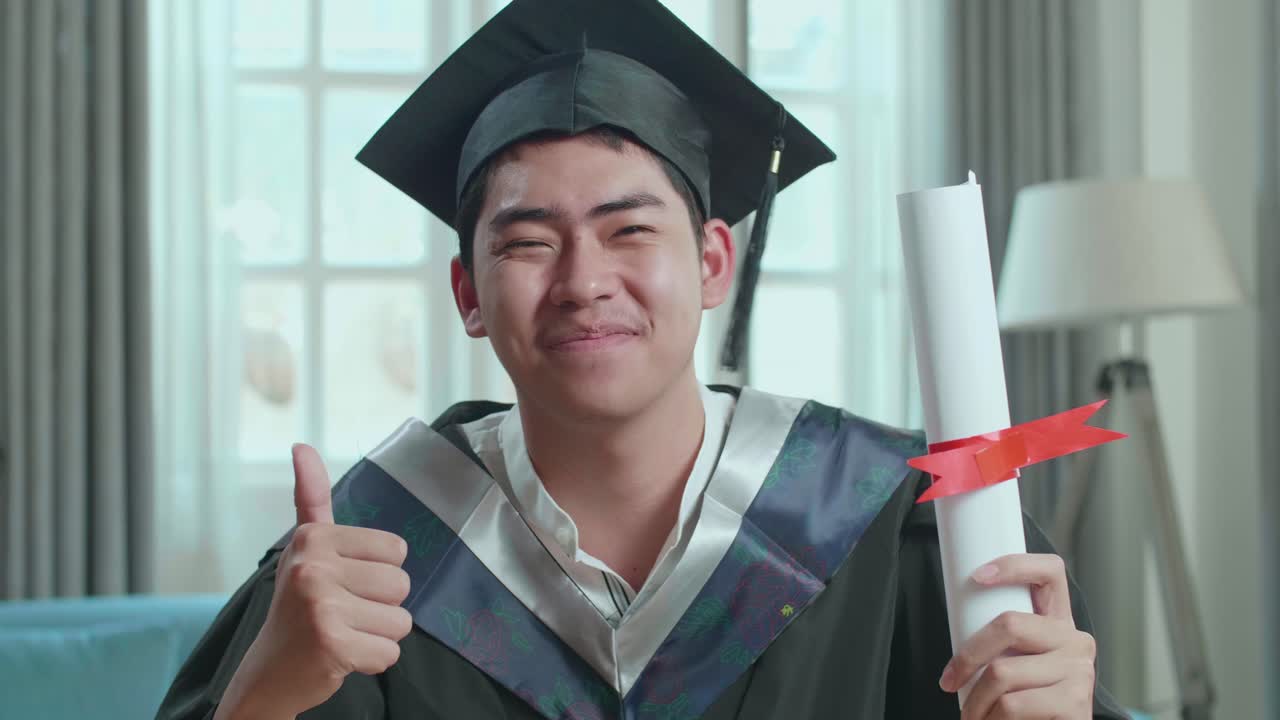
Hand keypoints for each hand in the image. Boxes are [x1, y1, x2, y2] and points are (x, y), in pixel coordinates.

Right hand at [216, 444, 412, 718]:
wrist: (267, 673)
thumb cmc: (297, 606)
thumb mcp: (304, 548)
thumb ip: (312, 498)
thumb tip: (301, 445)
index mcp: (313, 538)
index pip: (397, 550)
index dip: (378, 573)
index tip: (342, 584)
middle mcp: (313, 566)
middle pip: (401, 584)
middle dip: (380, 607)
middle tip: (342, 614)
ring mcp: (320, 605)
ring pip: (400, 620)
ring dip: (378, 635)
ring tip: (343, 634)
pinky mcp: (331, 644)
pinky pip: (389, 651)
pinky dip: (372, 661)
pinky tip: (342, 657)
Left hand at [938, 554, 1096, 718]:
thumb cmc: (1026, 700)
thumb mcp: (1016, 662)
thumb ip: (1002, 640)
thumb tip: (955, 619)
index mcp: (1058, 622)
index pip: (1050, 572)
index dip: (1014, 565)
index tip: (976, 576)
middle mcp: (1075, 640)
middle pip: (1009, 623)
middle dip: (967, 657)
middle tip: (949, 681)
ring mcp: (1080, 671)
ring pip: (1002, 672)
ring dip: (975, 701)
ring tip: (970, 714)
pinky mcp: (1076, 703)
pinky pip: (1013, 704)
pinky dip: (990, 719)